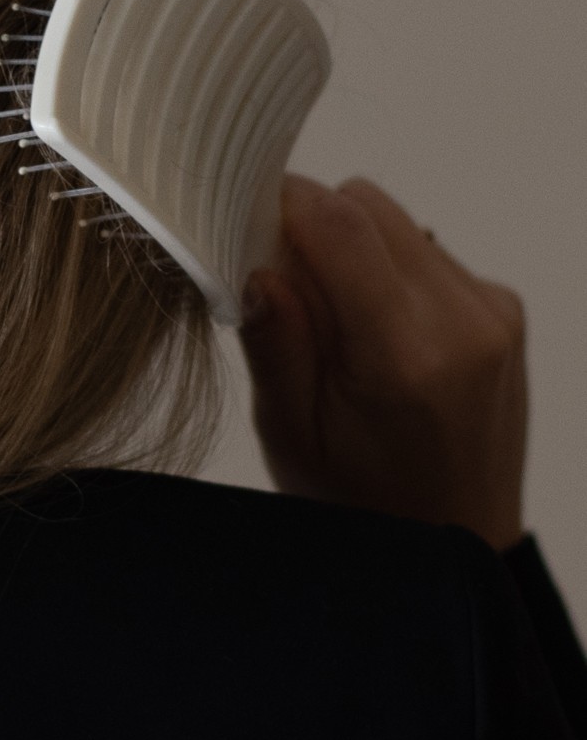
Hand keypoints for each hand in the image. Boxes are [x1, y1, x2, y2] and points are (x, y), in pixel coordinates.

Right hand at [236, 174, 527, 551]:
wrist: (456, 535)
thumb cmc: (360, 499)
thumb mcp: (289, 432)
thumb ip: (275, 342)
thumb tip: (253, 263)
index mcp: (404, 355)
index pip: (338, 222)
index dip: (278, 204)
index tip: (238, 225)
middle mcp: (462, 320)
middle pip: (365, 205)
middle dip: (308, 227)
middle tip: (276, 287)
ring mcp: (491, 311)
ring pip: (394, 222)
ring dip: (347, 249)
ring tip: (329, 321)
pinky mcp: (501, 308)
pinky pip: (423, 251)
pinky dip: (383, 271)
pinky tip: (371, 330)